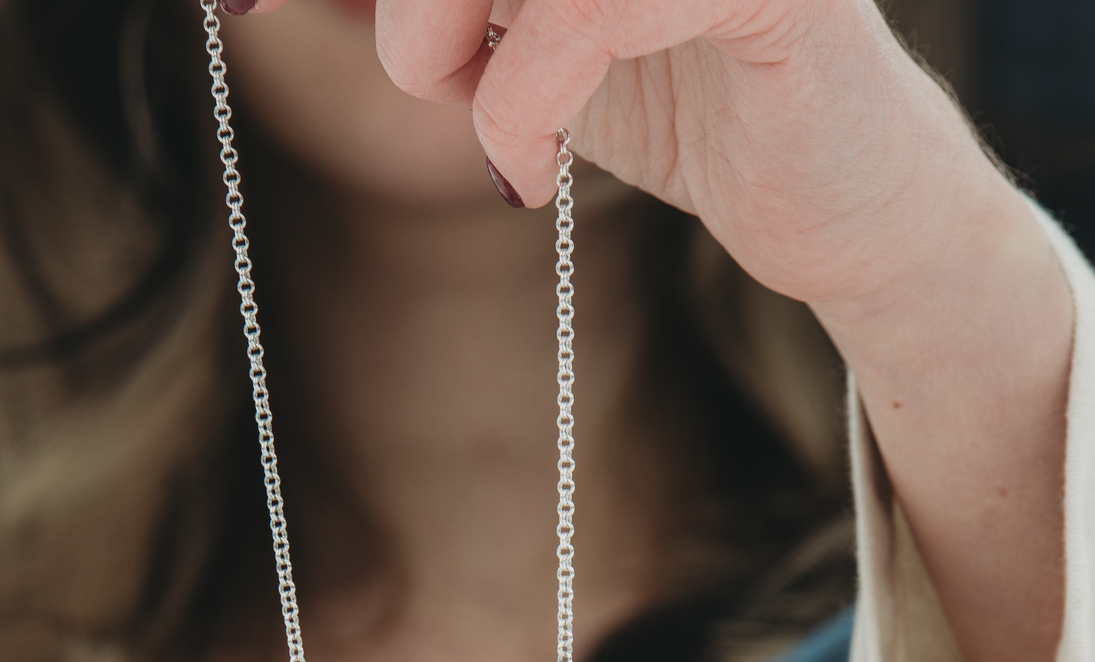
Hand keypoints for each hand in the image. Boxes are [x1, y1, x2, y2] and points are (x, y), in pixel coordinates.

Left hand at [375, 0, 973, 309]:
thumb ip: (432, 0)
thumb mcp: (521, 41)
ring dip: (439, 39)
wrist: (835, 207)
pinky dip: (521, 99)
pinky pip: (587, 7)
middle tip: (421, 72)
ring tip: (494, 126)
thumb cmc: (686, 109)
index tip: (259, 3)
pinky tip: (533, 165)